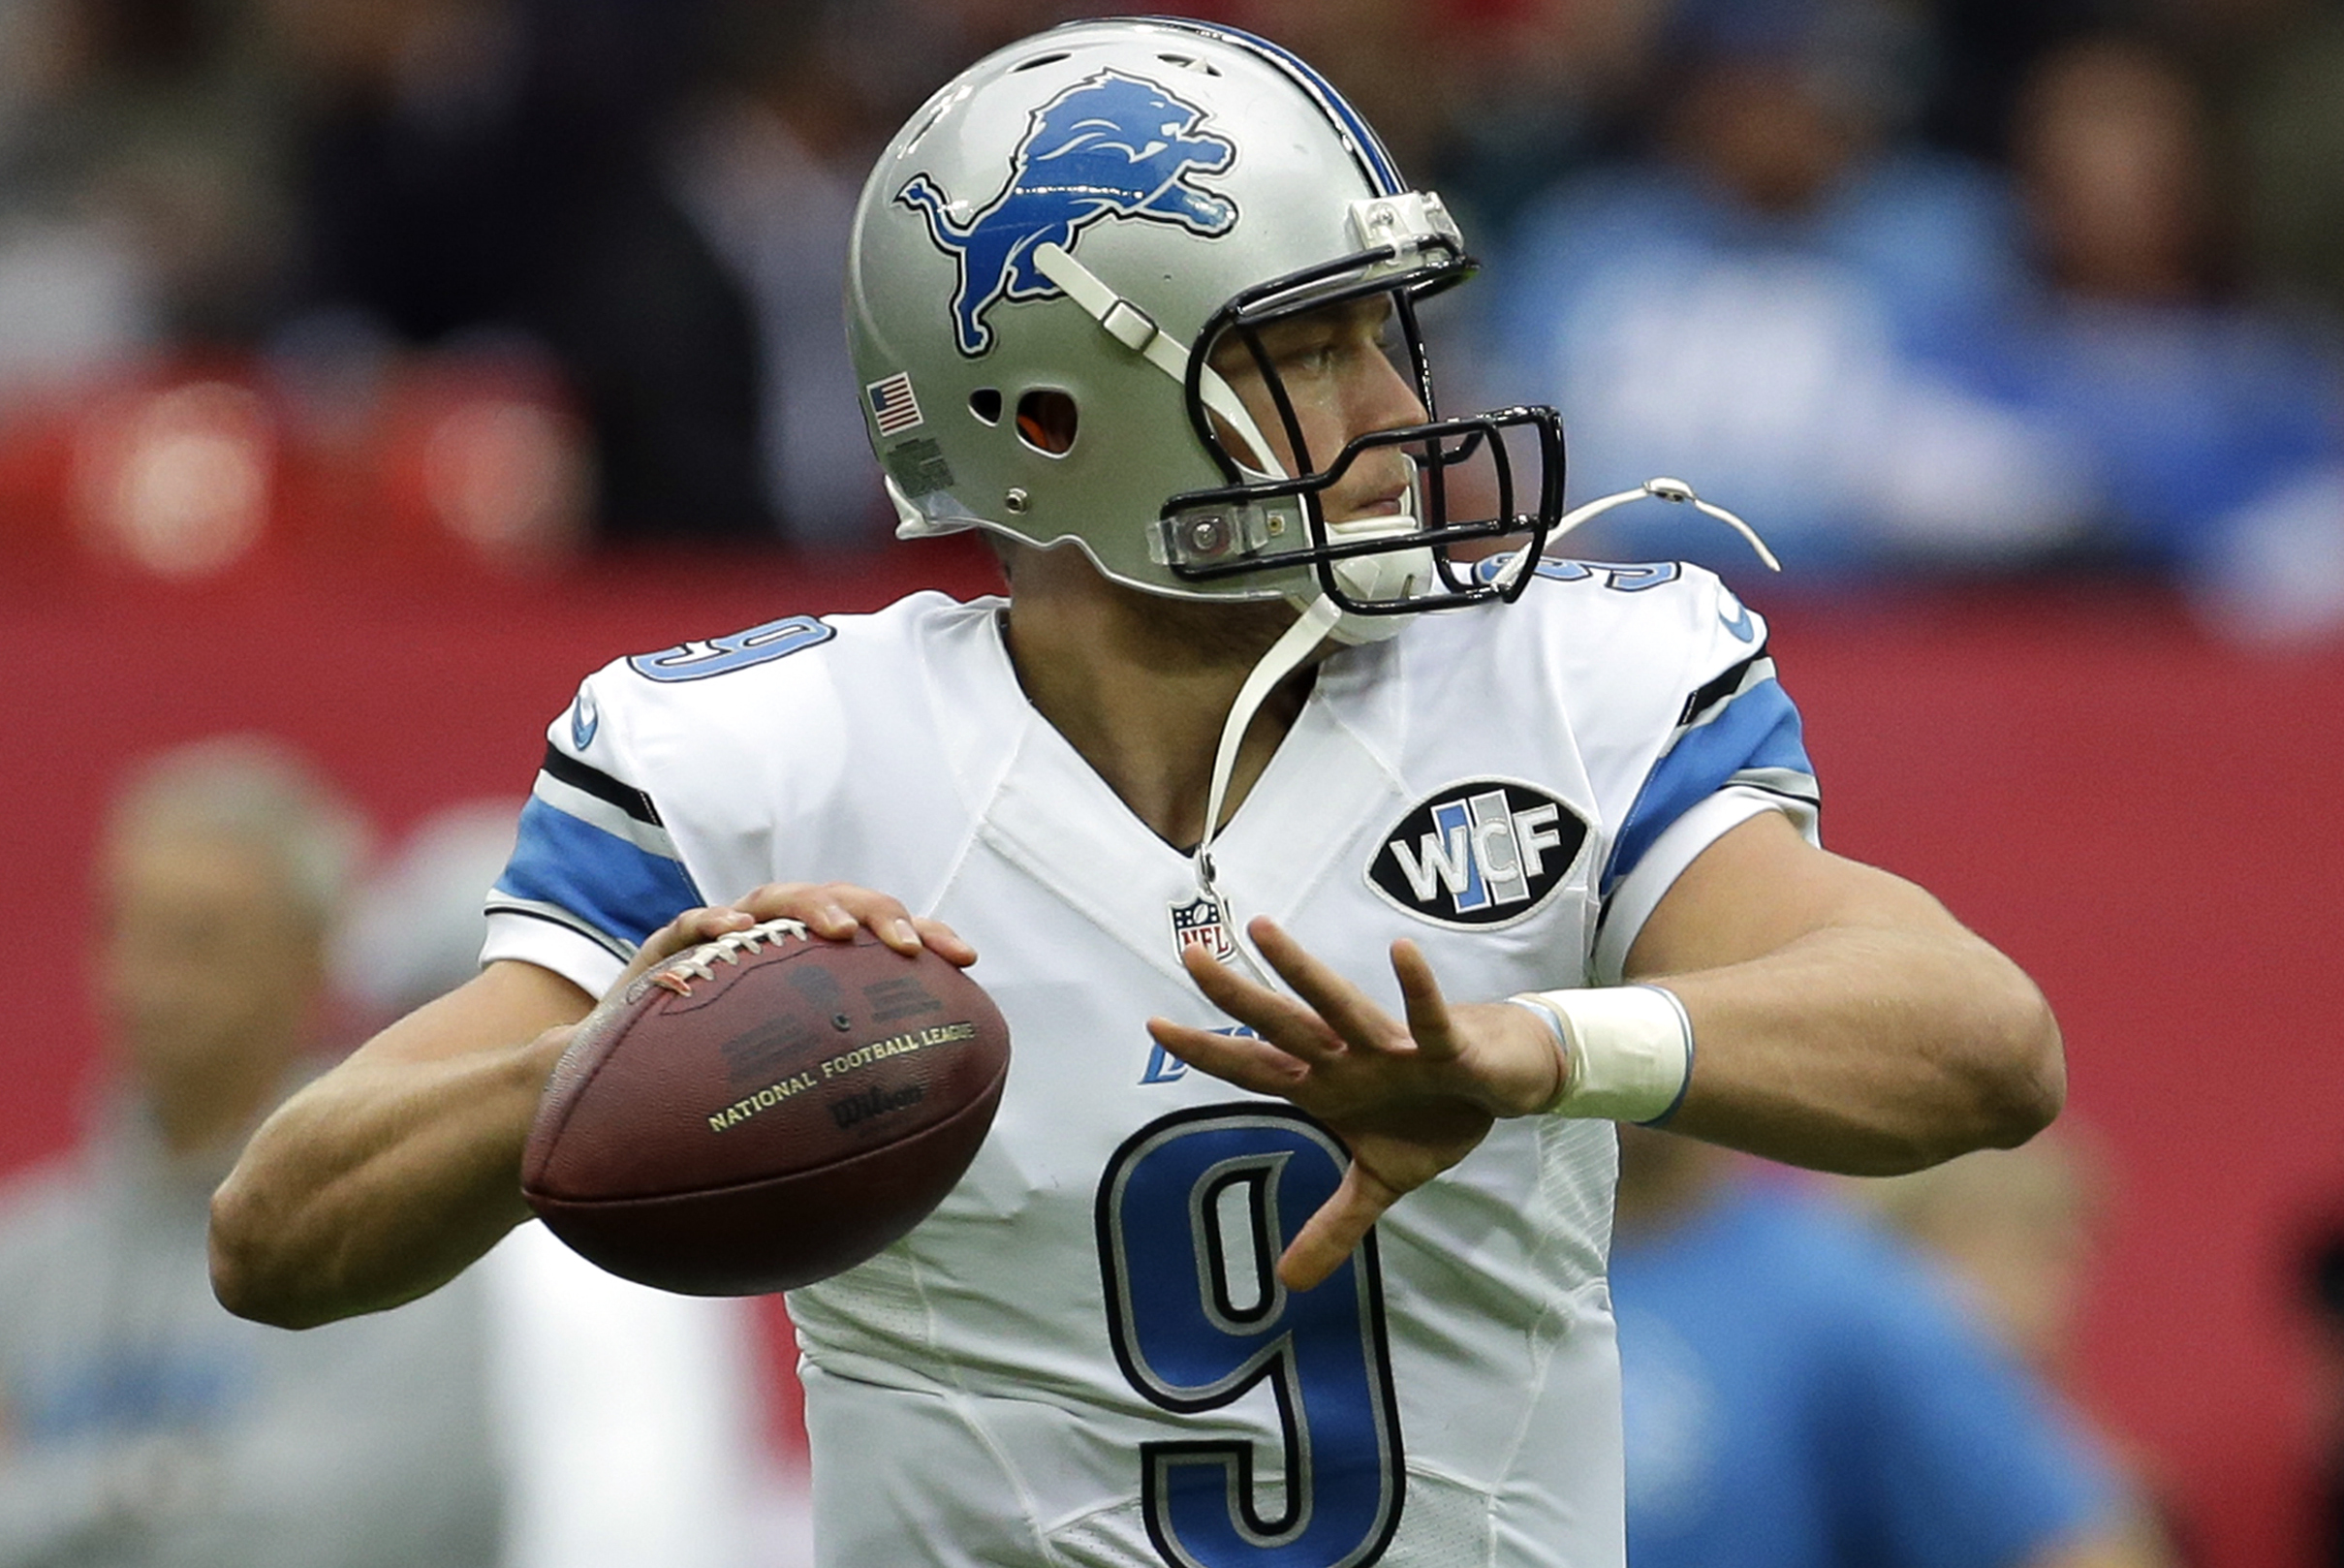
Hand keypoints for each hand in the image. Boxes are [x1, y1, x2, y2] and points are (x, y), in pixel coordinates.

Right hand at [527, 884, 979, 1078]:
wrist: (618, 1089)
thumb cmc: (715, 1096)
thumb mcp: (780, 1104)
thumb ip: (828, 1116)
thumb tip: (901, 1175)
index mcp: (816, 969)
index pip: (880, 938)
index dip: (927, 938)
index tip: (966, 961)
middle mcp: (778, 944)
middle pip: (840, 904)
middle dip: (880, 914)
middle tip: (906, 947)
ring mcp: (726, 939)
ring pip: (777, 898)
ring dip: (812, 906)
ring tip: (837, 932)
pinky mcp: (667, 948)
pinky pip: (689, 925)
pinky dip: (715, 924)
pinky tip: (739, 935)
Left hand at [1145, 916, 1563, 1290]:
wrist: (1503, 1083)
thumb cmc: (1436, 1114)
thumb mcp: (1382, 1181)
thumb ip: (1334, 1226)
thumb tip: (1288, 1284)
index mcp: (1327, 1083)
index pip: (1256, 1067)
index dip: (1208, 1052)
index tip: (1155, 1026)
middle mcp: (1349, 1056)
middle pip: (1281, 1025)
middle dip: (1237, 997)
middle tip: (1190, 957)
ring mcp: (1392, 1046)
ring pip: (1338, 1003)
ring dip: (1302, 970)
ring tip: (1261, 931)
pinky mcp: (1444, 1045)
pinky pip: (1428, 1017)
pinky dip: (1416, 989)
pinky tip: (1402, 953)